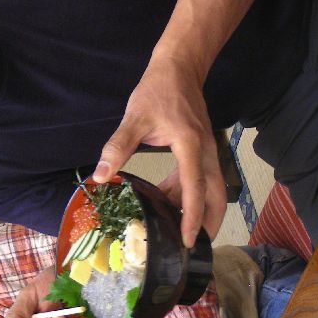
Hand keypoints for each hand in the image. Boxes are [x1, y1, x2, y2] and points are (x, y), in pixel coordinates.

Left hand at [92, 57, 226, 246]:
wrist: (179, 68)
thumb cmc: (158, 91)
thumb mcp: (134, 118)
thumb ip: (117, 147)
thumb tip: (101, 176)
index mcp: (190, 145)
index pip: (194, 187)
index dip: (191, 217)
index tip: (187, 241)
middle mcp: (205, 151)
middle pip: (215, 196)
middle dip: (208, 223)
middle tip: (193, 249)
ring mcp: (207, 150)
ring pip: (210, 189)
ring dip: (196, 210)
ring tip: (176, 230)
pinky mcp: (202, 149)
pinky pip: (200, 178)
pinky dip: (187, 193)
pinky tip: (167, 200)